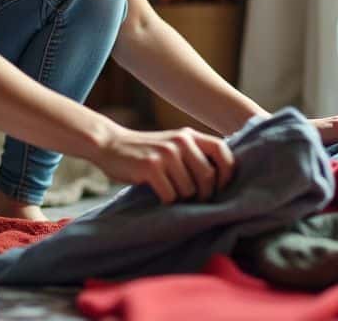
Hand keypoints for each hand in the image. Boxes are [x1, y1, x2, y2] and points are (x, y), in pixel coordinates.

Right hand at [90, 126, 234, 204]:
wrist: (110, 145)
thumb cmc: (147, 152)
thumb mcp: (173, 145)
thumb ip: (194, 155)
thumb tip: (222, 182)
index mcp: (189, 136)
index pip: (222, 151)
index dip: (227, 172)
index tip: (221, 188)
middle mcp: (180, 141)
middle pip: (208, 177)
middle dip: (203, 194)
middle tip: (192, 199)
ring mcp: (166, 153)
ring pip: (189, 190)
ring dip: (181, 198)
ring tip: (169, 192)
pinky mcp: (151, 167)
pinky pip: (170, 195)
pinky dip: (166, 201)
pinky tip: (157, 194)